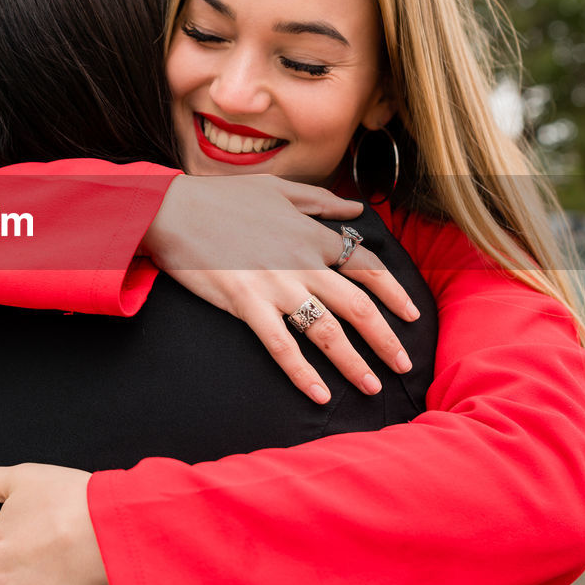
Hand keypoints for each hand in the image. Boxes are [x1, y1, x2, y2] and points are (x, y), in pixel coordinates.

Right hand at [140, 174, 418, 403]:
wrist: (172, 208)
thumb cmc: (221, 198)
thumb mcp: (277, 189)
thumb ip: (320, 201)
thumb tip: (356, 209)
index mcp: (311, 235)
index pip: (368, 267)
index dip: (394, 293)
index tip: (412, 315)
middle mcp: (302, 262)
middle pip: (358, 306)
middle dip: (387, 339)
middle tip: (404, 366)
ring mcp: (275, 285)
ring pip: (327, 331)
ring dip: (354, 363)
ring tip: (372, 387)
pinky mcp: (245, 303)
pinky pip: (282, 346)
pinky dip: (303, 374)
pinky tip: (321, 396)